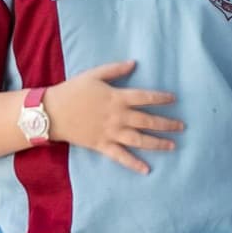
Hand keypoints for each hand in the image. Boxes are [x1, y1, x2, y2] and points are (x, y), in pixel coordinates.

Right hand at [45, 60, 179, 173]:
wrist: (50, 112)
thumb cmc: (71, 91)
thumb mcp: (93, 75)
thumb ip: (115, 70)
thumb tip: (134, 63)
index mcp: (117, 98)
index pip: (145, 98)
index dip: (161, 98)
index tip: (174, 99)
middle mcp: (117, 116)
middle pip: (147, 121)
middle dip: (167, 124)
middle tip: (182, 126)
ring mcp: (110, 132)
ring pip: (139, 139)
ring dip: (157, 143)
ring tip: (173, 145)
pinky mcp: (101, 145)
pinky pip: (120, 156)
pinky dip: (133, 163)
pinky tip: (147, 169)